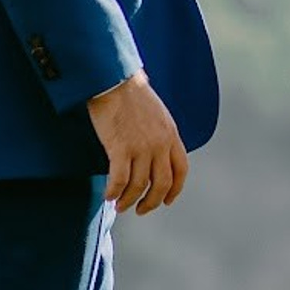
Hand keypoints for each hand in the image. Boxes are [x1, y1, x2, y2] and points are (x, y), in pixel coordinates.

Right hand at [88, 70, 188, 213]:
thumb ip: (159, 134)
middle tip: (140, 210)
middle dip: (151, 202)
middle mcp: (160, 144)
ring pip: (139, 186)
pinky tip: (108, 195)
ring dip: (129, 200)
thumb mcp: (157, 114)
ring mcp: (142, 147)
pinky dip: (114, 192)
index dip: (175, 190)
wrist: (113, 80)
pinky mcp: (120, 148)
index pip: (181, 170)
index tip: (166, 201)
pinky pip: (119, 180)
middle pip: (162, 184)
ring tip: (120, 205)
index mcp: (171, 135)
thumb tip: (154, 152)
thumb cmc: (130, 94)